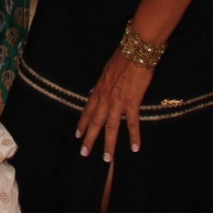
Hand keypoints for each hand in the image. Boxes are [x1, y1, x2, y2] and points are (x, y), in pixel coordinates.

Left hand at [76, 48, 151, 162]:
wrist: (135, 53)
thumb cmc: (122, 58)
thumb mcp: (106, 72)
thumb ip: (103, 85)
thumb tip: (100, 91)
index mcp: (98, 90)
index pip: (87, 110)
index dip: (82, 123)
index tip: (77, 135)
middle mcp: (105, 99)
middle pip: (95, 123)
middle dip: (89, 139)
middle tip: (84, 153)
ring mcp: (117, 102)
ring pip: (111, 128)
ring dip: (109, 144)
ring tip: (107, 159)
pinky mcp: (132, 103)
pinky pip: (132, 123)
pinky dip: (134, 136)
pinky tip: (135, 148)